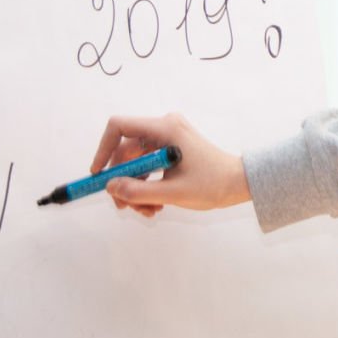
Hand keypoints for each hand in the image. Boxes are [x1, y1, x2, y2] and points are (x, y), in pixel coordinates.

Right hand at [90, 112, 250, 217]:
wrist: (239, 184)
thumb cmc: (212, 184)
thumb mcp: (171, 192)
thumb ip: (138, 191)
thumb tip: (109, 187)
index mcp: (165, 128)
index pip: (119, 126)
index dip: (103, 149)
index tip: (98, 175)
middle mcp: (164, 128)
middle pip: (124, 151)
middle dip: (122, 181)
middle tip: (124, 207)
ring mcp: (167, 138)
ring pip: (134, 163)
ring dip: (135, 189)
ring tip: (148, 211)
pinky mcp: (170, 150)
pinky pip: (146, 166)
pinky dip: (145, 186)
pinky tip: (155, 206)